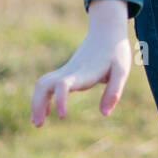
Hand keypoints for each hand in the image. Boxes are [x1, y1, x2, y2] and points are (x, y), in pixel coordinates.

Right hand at [30, 0, 131, 124]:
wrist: (106, 33)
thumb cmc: (115, 52)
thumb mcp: (121, 70)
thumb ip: (114, 91)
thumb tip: (104, 114)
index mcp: (84, 72)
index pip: (64, 84)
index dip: (60, 99)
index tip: (62, 116)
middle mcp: (70, 72)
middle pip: (44, 84)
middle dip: (38, 103)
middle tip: (39, 125)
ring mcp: (65, 71)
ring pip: (42, 84)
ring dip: (36, 102)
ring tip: (38, 123)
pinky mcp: (65, 72)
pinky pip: (47, 84)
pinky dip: (42, 98)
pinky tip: (47, 111)